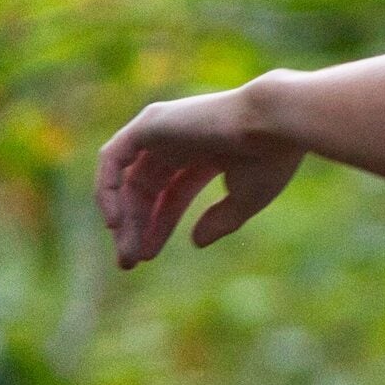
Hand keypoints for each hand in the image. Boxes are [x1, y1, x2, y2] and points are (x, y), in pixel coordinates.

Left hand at [96, 79, 303, 268]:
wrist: (276, 123)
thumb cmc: (271, 158)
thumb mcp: (247, 197)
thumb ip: (221, 219)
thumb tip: (195, 242)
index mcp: (207, 153)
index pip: (172, 193)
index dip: (159, 225)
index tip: (146, 257)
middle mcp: (181, 139)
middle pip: (147, 189)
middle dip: (137, 226)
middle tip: (130, 262)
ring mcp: (164, 129)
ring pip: (128, 178)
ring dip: (124, 216)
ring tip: (127, 250)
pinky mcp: (150, 122)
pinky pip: (113, 158)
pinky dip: (107, 188)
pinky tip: (116, 221)